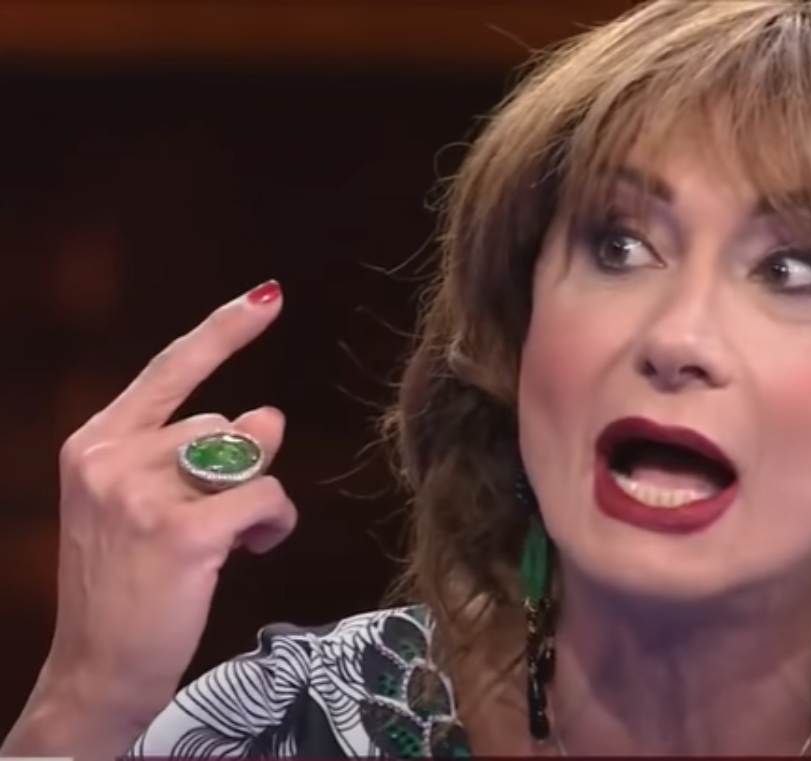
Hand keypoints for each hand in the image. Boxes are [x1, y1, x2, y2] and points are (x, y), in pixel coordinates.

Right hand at [2, 280, 297, 757]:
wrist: (96, 668)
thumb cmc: (130, 584)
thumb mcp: (154, 506)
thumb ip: (204, 454)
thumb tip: (269, 414)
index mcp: (95, 443)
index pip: (170, 370)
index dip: (224, 331)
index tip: (268, 296)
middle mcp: (110, 458)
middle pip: (223, 427)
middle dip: (239, 469)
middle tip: (214, 520)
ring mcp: (142, 494)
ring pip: (250, 463)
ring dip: (259, 501)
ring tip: (232, 541)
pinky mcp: (181, 532)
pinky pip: (267, 498)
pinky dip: (276, 523)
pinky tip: (256, 549)